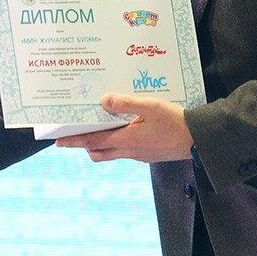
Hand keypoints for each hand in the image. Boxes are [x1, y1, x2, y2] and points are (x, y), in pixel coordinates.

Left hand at [55, 93, 193, 162]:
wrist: (198, 142)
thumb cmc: (176, 123)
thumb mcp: (151, 107)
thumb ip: (127, 103)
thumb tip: (104, 100)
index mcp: (127, 139)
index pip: (93, 141)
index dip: (74, 141)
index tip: (58, 141)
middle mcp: (129, 150)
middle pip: (97, 151)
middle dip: (81, 145)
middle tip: (68, 138)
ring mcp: (138, 154)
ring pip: (110, 153)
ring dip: (98, 145)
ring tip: (93, 131)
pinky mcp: (147, 154)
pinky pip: (123, 151)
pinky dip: (115, 143)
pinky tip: (120, 130)